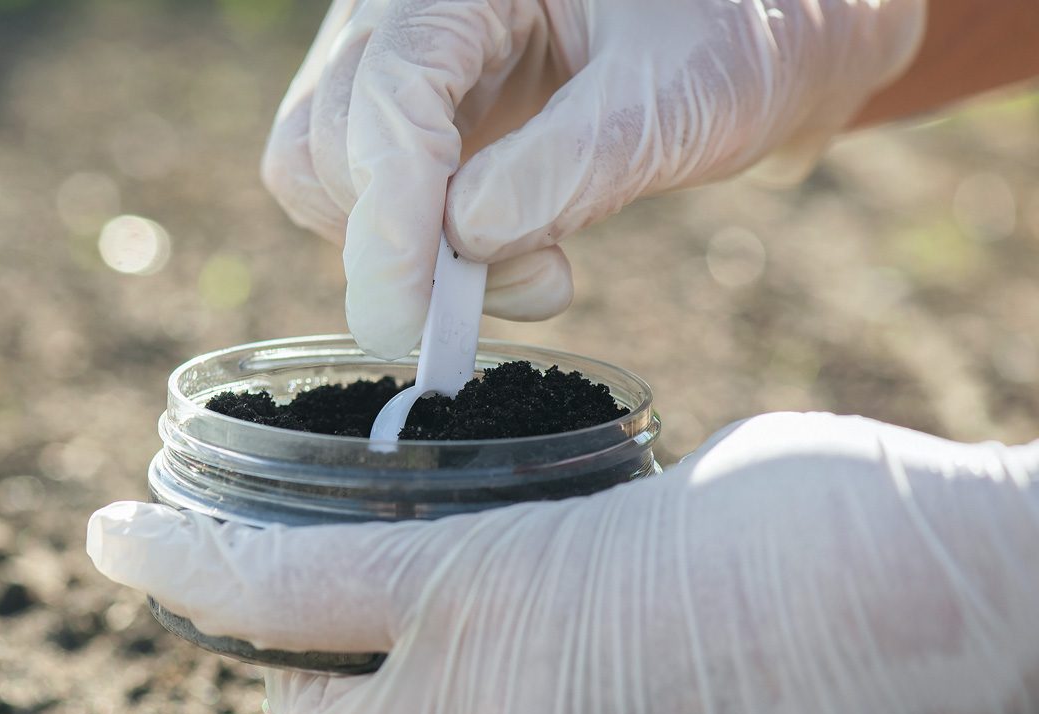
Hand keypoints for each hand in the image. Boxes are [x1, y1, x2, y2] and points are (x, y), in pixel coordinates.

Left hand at [89, 413, 1038, 713]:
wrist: (981, 626)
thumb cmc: (835, 524)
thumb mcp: (666, 503)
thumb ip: (578, 542)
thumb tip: (557, 567)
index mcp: (498, 601)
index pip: (272, 595)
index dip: (176, 566)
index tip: (114, 535)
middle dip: (287, 689)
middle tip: (297, 638)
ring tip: (486, 660)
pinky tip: (597, 703)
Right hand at [260, 0, 924, 358]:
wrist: (752, 31)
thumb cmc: (732, 36)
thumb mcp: (676, 98)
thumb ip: (572, 164)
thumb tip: (463, 240)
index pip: (387, 90)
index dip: (389, 215)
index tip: (417, 319)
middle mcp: (408, 9)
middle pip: (326, 143)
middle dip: (400, 251)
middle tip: (526, 295)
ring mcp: (403, 62)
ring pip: (324, 176)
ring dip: (407, 259)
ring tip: (533, 275)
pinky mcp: (418, 115)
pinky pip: (365, 196)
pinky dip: (419, 253)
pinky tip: (508, 257)